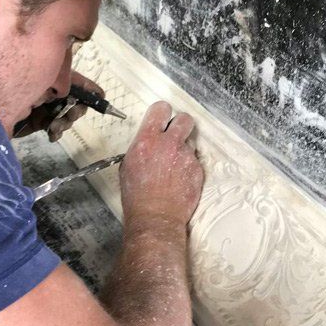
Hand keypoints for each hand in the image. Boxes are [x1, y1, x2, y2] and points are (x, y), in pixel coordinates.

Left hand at [14, 72, 104, 141]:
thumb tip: (75, 90)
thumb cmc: (12, 90)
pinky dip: (56, 131)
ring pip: (66, 115)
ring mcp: (42, 106)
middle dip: (76, 109)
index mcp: (49, 76)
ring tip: (56, 126)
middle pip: (73, 99)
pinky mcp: (37, 121)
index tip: (101, 96)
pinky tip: (52, 134)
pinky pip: (54, 127)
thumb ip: (59, 83)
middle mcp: (47, 90)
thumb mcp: (39, 83)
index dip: (89, 87)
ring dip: (65, 122)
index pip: (75, 80)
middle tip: (71, 115)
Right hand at [120, 102, 203, 230]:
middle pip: (185, 119)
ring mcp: (186, 156)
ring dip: (183, 150)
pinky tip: (179, 180)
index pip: (161, 109)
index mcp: (148, 139)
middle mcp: (169, 143)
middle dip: (181, 125)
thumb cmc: (137, 195)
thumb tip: (148, 139)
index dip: (163, 113)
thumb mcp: (128, 165)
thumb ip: (141, 146)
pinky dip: (188, 168)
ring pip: (190, 142)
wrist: (156, 216)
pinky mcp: (197, 169)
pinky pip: (195, 161)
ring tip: (174, 167)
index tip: (163, 118)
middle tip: (176, 136)